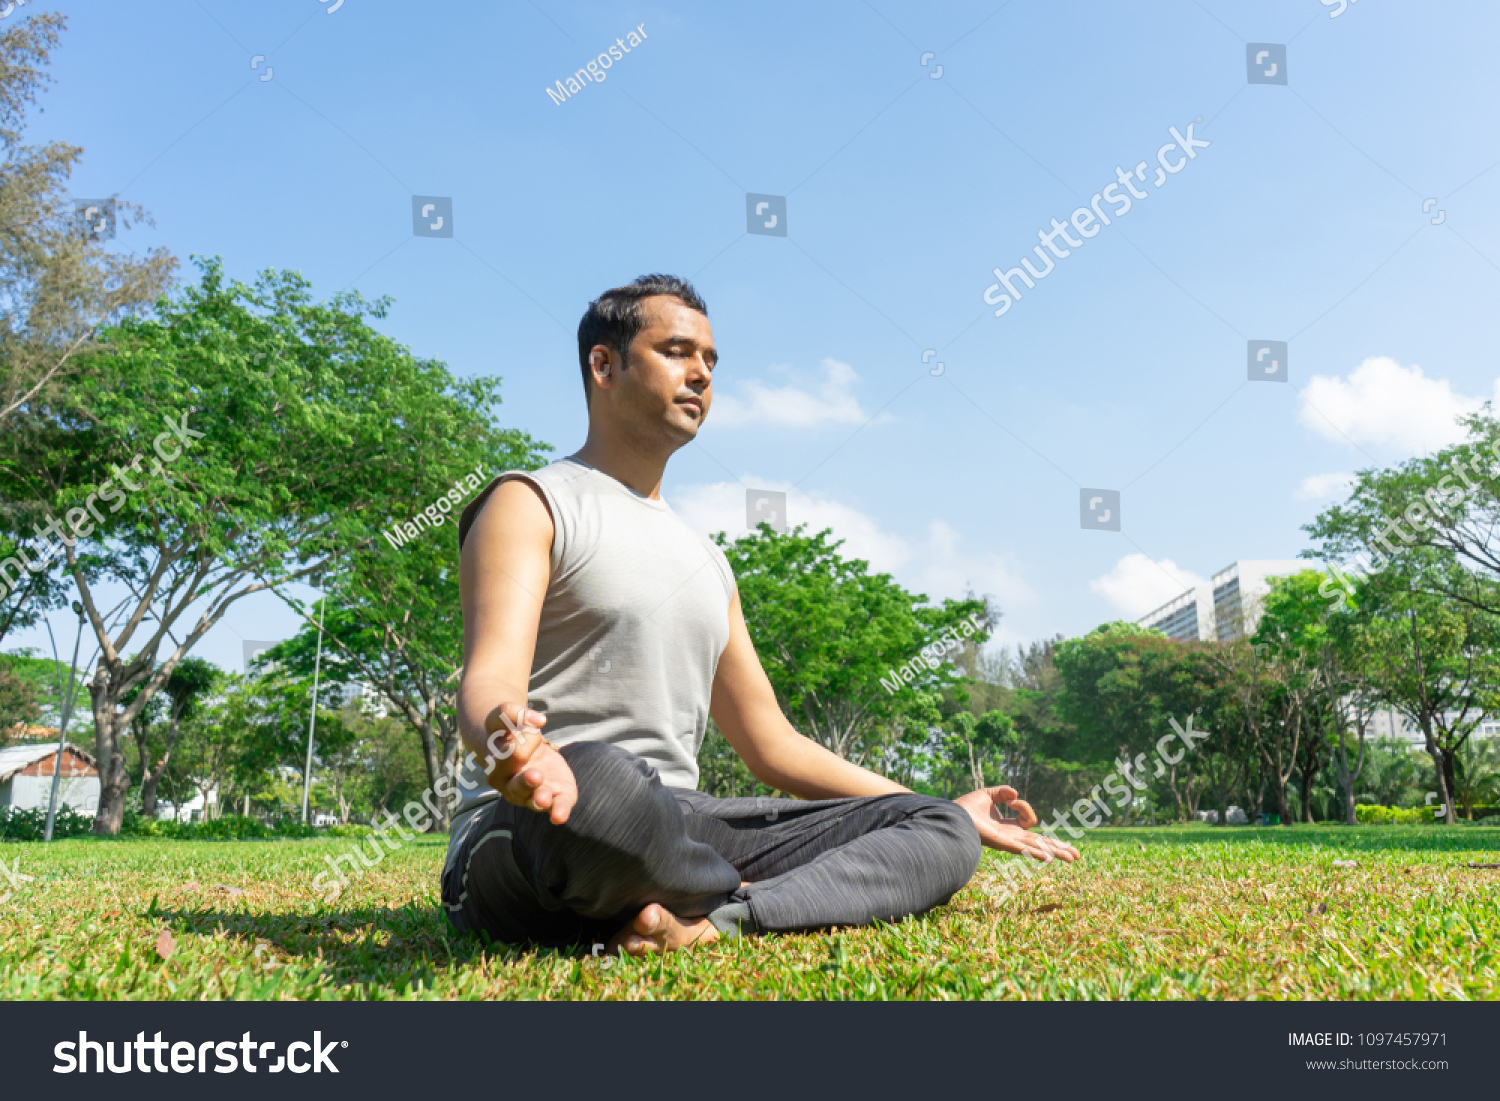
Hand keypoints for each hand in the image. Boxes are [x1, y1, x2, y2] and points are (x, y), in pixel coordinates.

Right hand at [483, 703, 576, 824]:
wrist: (519, 745)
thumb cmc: (508, 732)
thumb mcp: (503, 717)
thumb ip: (513, 713)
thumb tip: (538, 719)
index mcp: (496, 768)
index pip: (510, 755)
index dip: (525, 740)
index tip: (536, 728)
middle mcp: (512, 786)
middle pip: (518, 787)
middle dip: (526, 782)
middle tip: (536, 775)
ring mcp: (533, 793)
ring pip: (535, 800)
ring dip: (540, 799)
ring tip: (544, 798)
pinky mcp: (555, 794)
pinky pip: (557, 805)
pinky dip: (559, 810)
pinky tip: (559, 815)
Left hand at [954, 785, 1079, 862]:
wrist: (950, 816)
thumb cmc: (964, 808)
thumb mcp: (987, 795)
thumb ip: (1002, 793)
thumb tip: (1015, 794)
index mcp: (1007, 828)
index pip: (1029, 822)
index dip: (1025, 808)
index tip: (1012, 799)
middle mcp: (1010, 837)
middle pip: (1040, 844)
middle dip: (1059, 848)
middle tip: (1077, 856)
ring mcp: (1008, 842)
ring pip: (1037, 848)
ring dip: (1056, 852)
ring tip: (1073, 858)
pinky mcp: (1002, 843)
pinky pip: (1023, 848)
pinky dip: (1037, 853)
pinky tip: (1049, 857)